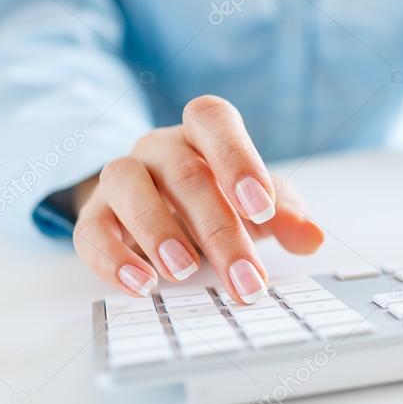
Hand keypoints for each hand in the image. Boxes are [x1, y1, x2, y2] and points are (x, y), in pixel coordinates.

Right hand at [73, 95, 323, 301]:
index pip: (212, 119)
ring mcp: (121, 177)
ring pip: (127, 185)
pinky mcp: (94, 215)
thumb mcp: (260, 207)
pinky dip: (113, 260)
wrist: (165, 217)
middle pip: (185, 174)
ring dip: (158, 232)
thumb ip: (289, 217)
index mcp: (201, 134)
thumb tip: (313, 236)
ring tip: (185, 271)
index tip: (262, 207)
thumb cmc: (219, 202)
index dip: (237, 157)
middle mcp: (158, 148)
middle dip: (220, 230)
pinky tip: (143, 285)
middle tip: (246, 278)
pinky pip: (90, 230)